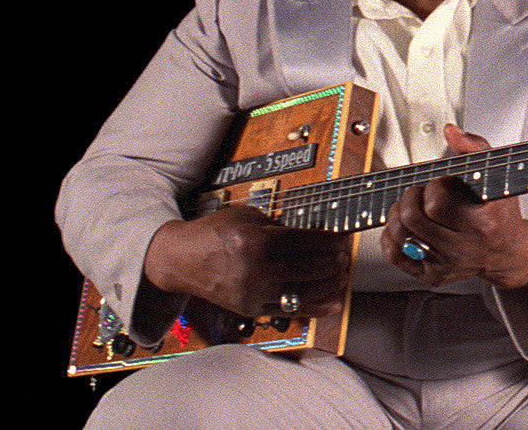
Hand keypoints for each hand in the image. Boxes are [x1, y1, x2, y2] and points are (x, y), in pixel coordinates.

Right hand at [143, 205, 350, 317]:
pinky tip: (334, 302)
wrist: (181, 260)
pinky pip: (290, 311)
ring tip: (343, 276)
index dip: (329, 241)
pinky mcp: (251, 309)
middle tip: (346, 256)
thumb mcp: (247, 216)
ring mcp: (254, 292)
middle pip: (309, 267)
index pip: (305, 241)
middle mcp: (257, 269)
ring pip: (304, 292)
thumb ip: (278, 225)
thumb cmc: (215, 232)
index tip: (343, 239)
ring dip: (329, 285)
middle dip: (333, 262)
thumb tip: (309, 232)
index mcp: (257, 241)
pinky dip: (315, 308)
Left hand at [380, 124, 527, 291]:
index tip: (443, 182)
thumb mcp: (497, 176)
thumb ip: (475, 148)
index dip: (434, 185)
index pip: (438, 202)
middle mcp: (462, 249)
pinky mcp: (431, 276)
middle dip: (411, 196)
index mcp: (481, 224)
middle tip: (422, 191)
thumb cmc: (500, 212)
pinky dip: (390, 236)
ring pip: (400, 235)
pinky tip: (404, 226)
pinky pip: (395, 256)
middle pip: (413, 218)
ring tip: (411, 205)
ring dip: (398, 213)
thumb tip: (450, 132)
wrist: (507, 252)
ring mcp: (445, 265)